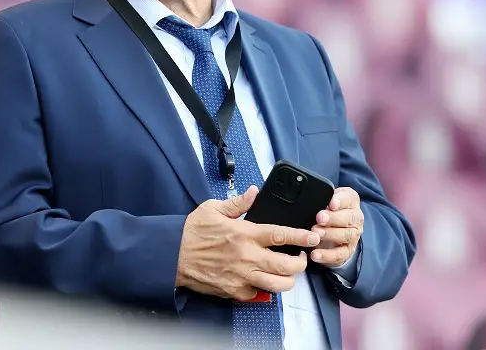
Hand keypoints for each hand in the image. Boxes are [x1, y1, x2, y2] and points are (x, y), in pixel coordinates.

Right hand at [176, 186, 321, 300]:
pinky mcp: (234, 291)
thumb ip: (238, 202)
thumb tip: (254, 192)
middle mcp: (247, 257)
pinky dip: (263, 288)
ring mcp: (241, 276)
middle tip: (300, 258)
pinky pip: (257, 294)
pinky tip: (261, 279)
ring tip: (286, 272)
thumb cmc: (192, 231)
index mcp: (245, 234)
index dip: (301, 237)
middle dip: (301, 263)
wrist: (173, 255)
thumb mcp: (213, 208)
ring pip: (278, 285)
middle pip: (287, 266)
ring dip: (287, 279)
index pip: (281, 235)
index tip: (312, 236)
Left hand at [310, 187, 363, 267]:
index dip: (340, 201)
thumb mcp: (325, 200)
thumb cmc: (327, 211)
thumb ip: (321, 199)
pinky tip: (315, 254)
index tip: (331, 204)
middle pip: (348, 218)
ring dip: (330, 235)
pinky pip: (340, 254)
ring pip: (345, 235)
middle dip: (333, 218)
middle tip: (319, 218)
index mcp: (351, 201)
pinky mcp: (348, 251)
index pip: (348, 198)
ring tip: (315, 235)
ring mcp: (354, 235)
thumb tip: (310, 199)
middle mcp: (356, 218)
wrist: (333, 231)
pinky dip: (327, 255)